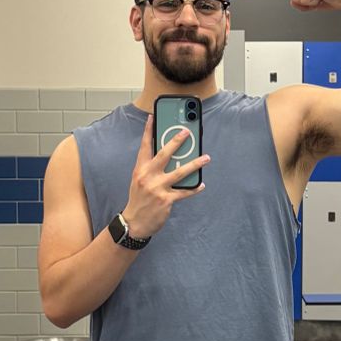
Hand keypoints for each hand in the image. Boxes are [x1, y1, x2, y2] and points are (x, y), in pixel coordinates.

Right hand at [122, 115, 209, 237]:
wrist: (134, 223)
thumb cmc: (139, 200)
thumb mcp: (139, 181)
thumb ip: (151, 168)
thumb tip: (169, 157)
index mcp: (140, 170)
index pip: (144, 147)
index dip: (148, 131)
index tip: (152, 118)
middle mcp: (148, 176)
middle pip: (164, 154)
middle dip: (176, 141)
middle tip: (187, 132)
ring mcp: (157, 188)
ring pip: (180, 172)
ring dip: (195, 164)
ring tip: (206, 158)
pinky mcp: (166, 200)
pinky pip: (184, 192)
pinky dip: (193, 188)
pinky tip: (201, 184)